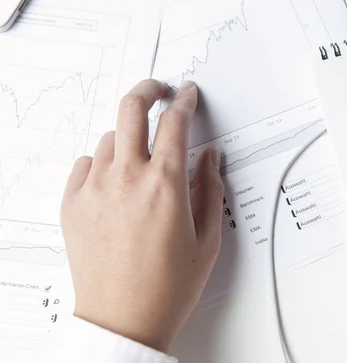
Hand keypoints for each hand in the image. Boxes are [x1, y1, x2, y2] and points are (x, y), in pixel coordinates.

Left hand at [61, 80, 223, 351]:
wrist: (123, 319)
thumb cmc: (167, 286)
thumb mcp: (207, 238)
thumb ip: (211, 188)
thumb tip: (211, 157)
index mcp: (165, 184)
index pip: (175, 122)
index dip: (185, 101)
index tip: (188, 95)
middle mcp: (127, 178)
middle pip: (132, 107)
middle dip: (148, 89)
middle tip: (158, 89)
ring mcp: (95, 188)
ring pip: (110, 137)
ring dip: (128, 136)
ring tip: (139, 156)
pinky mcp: (73, 203)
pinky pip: (85, 164)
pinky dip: (101, 162)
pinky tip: (114, 181)